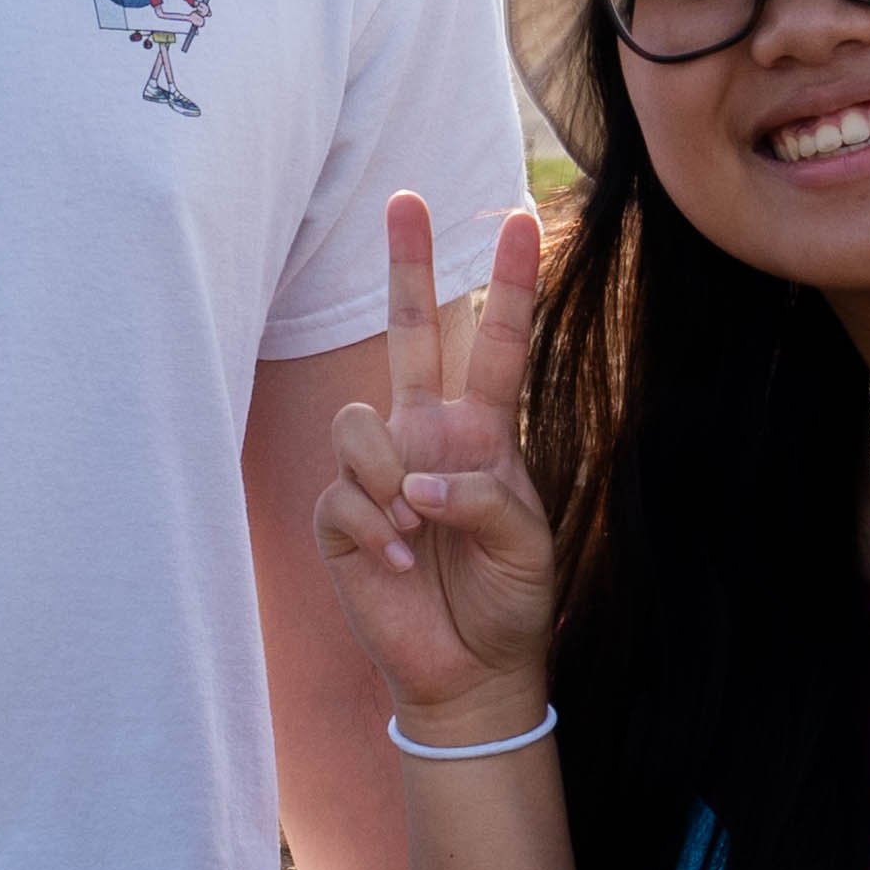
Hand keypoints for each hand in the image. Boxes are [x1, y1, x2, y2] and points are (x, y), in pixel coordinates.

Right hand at [310, 192, 564, 735]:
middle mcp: (425, 437)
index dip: (508, 286)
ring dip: (391, 481)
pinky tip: (400, 566)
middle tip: (406, 199)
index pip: (494, 345)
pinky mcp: (342, 517)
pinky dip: (378, 533)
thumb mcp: (527, 545)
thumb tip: (416, 477)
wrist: (471, 670)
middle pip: (410, 335)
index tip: (522, 220)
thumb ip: (483, 495)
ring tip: (420, 535)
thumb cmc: (508, 600)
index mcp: (482, 434)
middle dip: (409, 266)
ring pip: (362, 425)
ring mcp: (379, 473)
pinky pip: (346, 495)